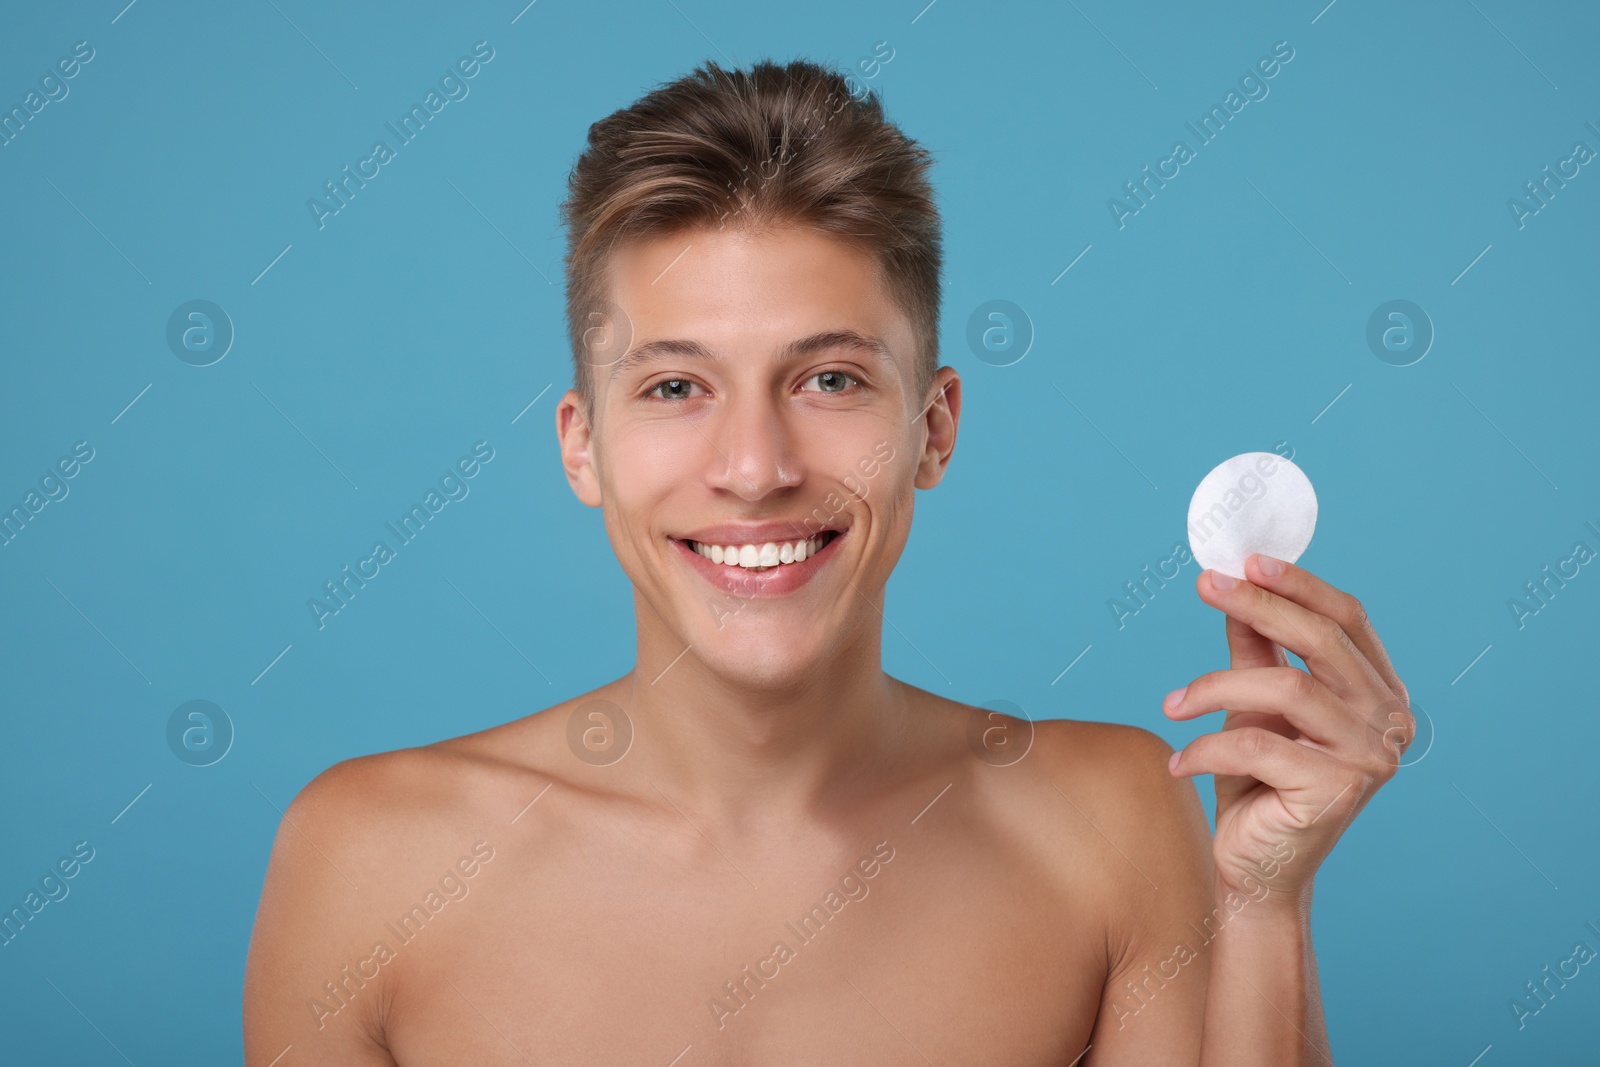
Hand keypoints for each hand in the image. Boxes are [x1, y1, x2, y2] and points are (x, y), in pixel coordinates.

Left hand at [1162, 553, 1412, 906]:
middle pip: (1322, 641)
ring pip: (1287, 689)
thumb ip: (1255, 647)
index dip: (1298, 584)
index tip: (1243, 560)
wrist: (1256, 868)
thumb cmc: (1258, 783)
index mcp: (1380, 691)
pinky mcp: (1336, 791)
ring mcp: (1371, 758)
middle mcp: (1390, 721)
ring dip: (1215, 686)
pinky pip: (1257, 744)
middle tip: (1207, 587)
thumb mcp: (1255, 704)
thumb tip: (1231, 582)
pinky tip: (1179, 762)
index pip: (1347, 619)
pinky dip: (1207, 747)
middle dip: (1260, 605)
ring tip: (1172, 705)